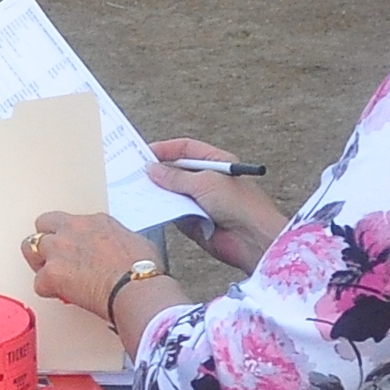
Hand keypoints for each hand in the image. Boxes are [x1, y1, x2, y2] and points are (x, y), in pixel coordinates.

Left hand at [24, 210, 162, 342]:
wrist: (137, 286)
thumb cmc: (143, 269)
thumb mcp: (133, 241)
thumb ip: (115, 240)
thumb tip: (117, 252)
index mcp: (94, 221)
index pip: (69, 220)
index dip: (68, 235)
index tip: (74, 248)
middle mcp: (72, 229)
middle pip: (42, 224)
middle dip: (45, 239)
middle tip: (54, 257)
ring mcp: (59, 250)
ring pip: (30, 247)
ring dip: (38, 261)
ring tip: (50, 275)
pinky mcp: (52, 273)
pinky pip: (38, 282)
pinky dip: (47, 290)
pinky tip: (60, 294)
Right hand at [147, 138, 287, 270]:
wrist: (253, 240)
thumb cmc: (241, 205)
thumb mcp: (205, 182)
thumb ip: (176, 176)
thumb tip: (153, 169)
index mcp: (216, 162)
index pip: (186, 149)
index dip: (166, 149)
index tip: (145, 153)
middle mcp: (208, 180)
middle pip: (177, 171)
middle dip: (159, 172)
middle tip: (136, 173)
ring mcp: (201, 201)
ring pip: (173, 193)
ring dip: (159, 193)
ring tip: (139, 191)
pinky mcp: (195, 221)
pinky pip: (174, 213)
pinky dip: (164, 211)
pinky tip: (150, 209)